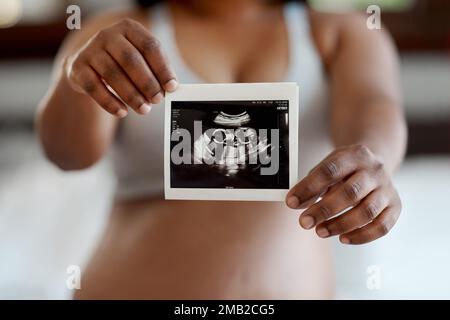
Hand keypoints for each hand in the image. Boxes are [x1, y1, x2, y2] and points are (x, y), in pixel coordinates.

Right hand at [66, 18, 177, 117]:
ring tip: (144, 109)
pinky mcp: (77, 68)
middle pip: (131, 59)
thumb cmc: (121, 63)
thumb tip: (171, 88)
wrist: (87, 66)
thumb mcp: (139, 59)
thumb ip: (155, 70)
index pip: (150, 46)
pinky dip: (109, 102)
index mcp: (129, 29)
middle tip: (158, 100)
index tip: (172, 87)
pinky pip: (94, 87)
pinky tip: (122, 112)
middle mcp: (108, 35)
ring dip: (131, 95)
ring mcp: (90, 50)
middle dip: (147, 82)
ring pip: (113, 74)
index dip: (163, 68)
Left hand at [285, 144, 401, 244]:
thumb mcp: (327, 167)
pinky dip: (362, 236)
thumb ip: (312, 184)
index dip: (309, 187)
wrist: (376, 161)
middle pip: (350, 192)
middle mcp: (374, 170)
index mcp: (353, 155)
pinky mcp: (395, 206)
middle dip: (324, 210)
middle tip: (304, 222)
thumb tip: (295, 204)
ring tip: (320, 232)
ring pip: (367, 211)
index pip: (330, 170)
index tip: (291, 202)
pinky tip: (343, 238)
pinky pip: (381, 226)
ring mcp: (387, 188)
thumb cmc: (345, 168)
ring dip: (340, 225)